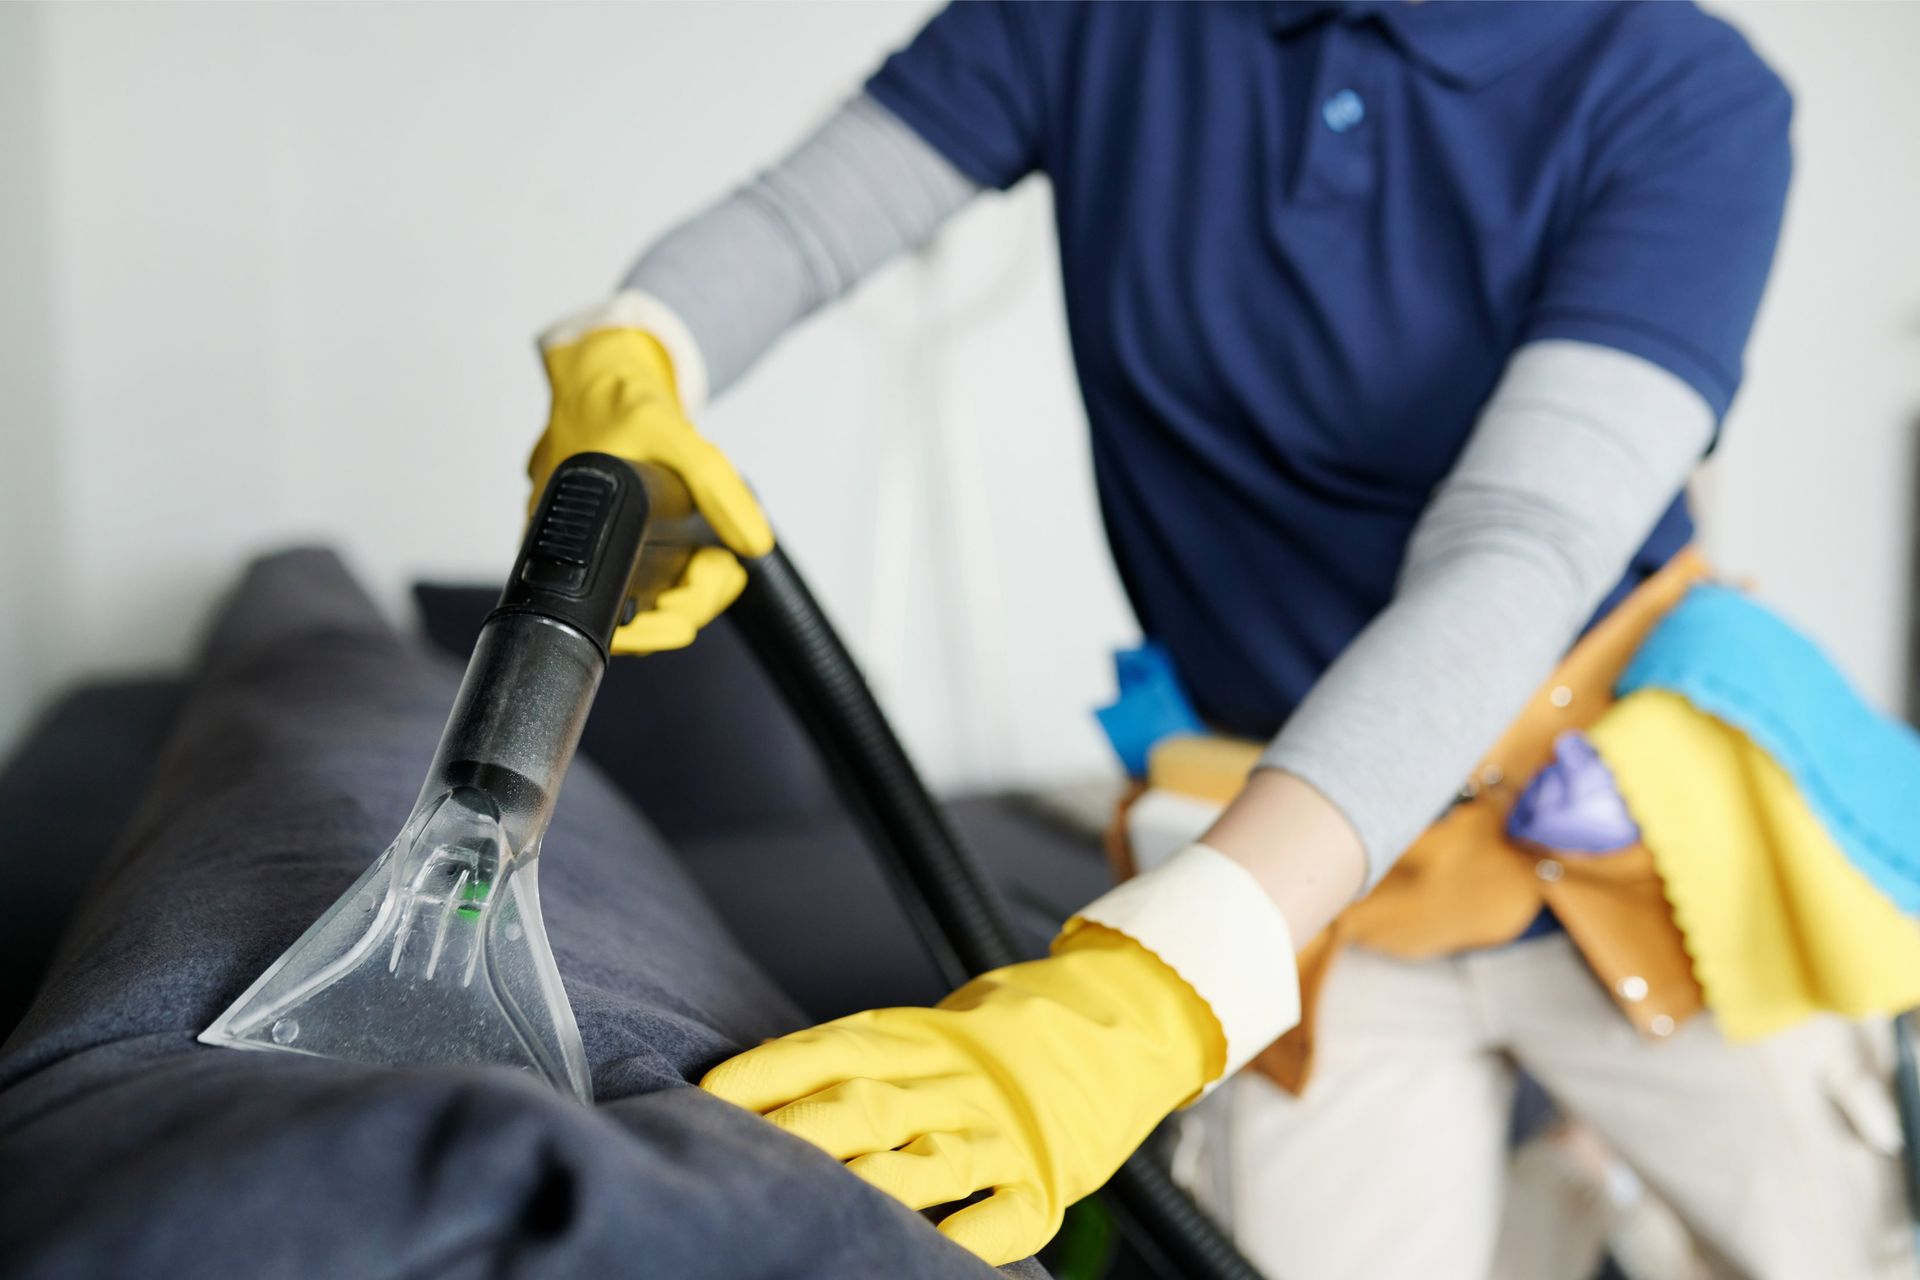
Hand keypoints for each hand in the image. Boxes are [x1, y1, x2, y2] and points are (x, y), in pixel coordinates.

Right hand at [529, 300, 771, 653]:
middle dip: (686, 603)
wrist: (601, 372)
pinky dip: (679, 576)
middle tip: (718, 574)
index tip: (683, 626)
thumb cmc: (623, 403)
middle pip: (632, 617)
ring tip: (716, 563)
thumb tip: (754, 542)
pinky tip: (702, 559)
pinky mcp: (610, 542)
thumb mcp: (676, 435)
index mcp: (575, 528)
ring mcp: (591, 546)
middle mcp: (573, 545)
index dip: (651, 631)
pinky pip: (645, 581)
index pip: (605, 616)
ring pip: (642, 602)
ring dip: (688, 590)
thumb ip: (716, 486)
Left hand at [701, 923, 1223, 1265]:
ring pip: (932, 1162)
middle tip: (741, 1156)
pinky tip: (933, 1260)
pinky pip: (1007, 1216)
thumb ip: (858, 1055)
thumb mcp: (930, 1027)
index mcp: (919, 1038)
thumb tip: (754, 1077)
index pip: (832, 1048)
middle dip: (803, 1133)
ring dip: (874, 1187)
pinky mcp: (1050, 1179)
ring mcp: (1004, 1131)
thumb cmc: (1000, 1036)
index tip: (712, 1094)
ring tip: (822, 1208)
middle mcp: (956, 1082)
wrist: (1124, 1021)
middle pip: (869, 1105)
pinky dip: (971, 1240)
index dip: (771, 1072)